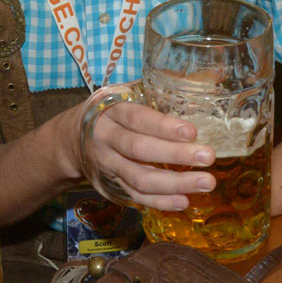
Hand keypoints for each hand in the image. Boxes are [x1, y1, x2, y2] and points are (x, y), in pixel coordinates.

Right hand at [79, 97, 215, 211]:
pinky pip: (137, 196)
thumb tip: (204, 80)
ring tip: (206, 183)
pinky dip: (160, 202)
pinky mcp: (113, 185)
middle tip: (208, 156)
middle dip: (175, 154)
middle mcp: (107, 139)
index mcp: (112, 111)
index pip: (137, 118)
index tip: (192, 131)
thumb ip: (156, 90)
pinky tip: (184, 201)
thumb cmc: (111, 112)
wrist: (73, 139)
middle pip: (140, 150)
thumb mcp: (123, 94)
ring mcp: (109, 165)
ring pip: (140, 178)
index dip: (163, 126)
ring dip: (175, 183)